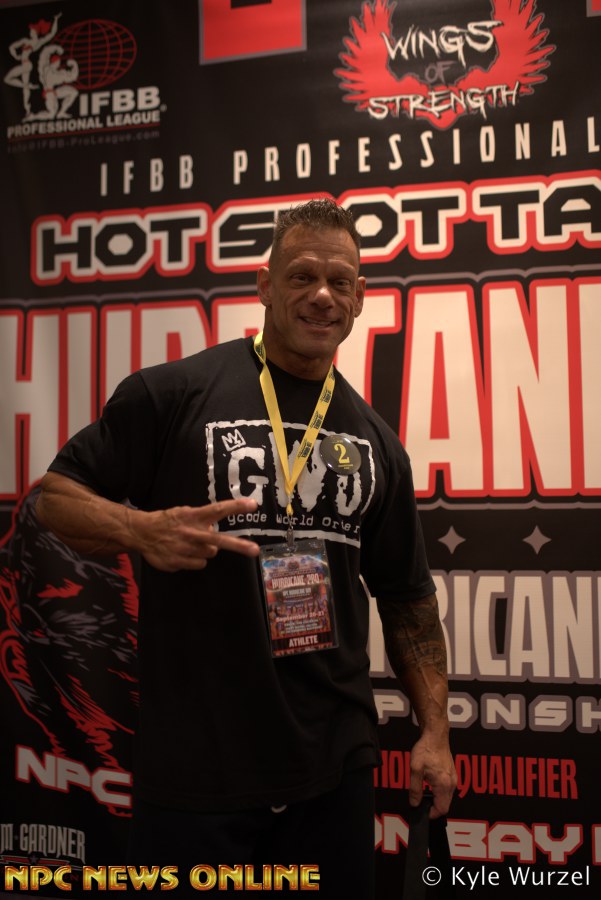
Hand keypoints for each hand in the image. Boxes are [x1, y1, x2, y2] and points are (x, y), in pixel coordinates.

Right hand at [134, 498, 260, 571]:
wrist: (142, 533)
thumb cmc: (168, 521)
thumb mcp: (184, 513)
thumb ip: (201, 519)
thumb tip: (215, 527)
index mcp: (194, 517)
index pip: (218, 510)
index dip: (236, 507)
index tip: (252, 505)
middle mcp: (192, 533)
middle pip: (219, 540)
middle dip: (239, 545)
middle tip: (255, 550)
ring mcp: (185, 549)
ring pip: (210, 554)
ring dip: (204, 550)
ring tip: (190, 544)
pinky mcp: (178, 562)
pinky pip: (199, 564)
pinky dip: (194, 560)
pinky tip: (182, 552)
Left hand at [408, 730, 456, 818]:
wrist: (435, 736)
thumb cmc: (426, 749)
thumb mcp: (415, 769)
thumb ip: (415, 789)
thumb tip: (414, 803)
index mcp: (443, 784)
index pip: (441, 809)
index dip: (431, 814)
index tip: (422, 811)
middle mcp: (451, 783)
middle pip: (445, 805)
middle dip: (433, 807)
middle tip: (421, 801)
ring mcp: (454, 779)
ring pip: (447, 798)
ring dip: (437, 799)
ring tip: (424, 790)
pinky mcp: (453, 775)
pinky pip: (448, 789)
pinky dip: (440, 791)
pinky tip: (430, 783)